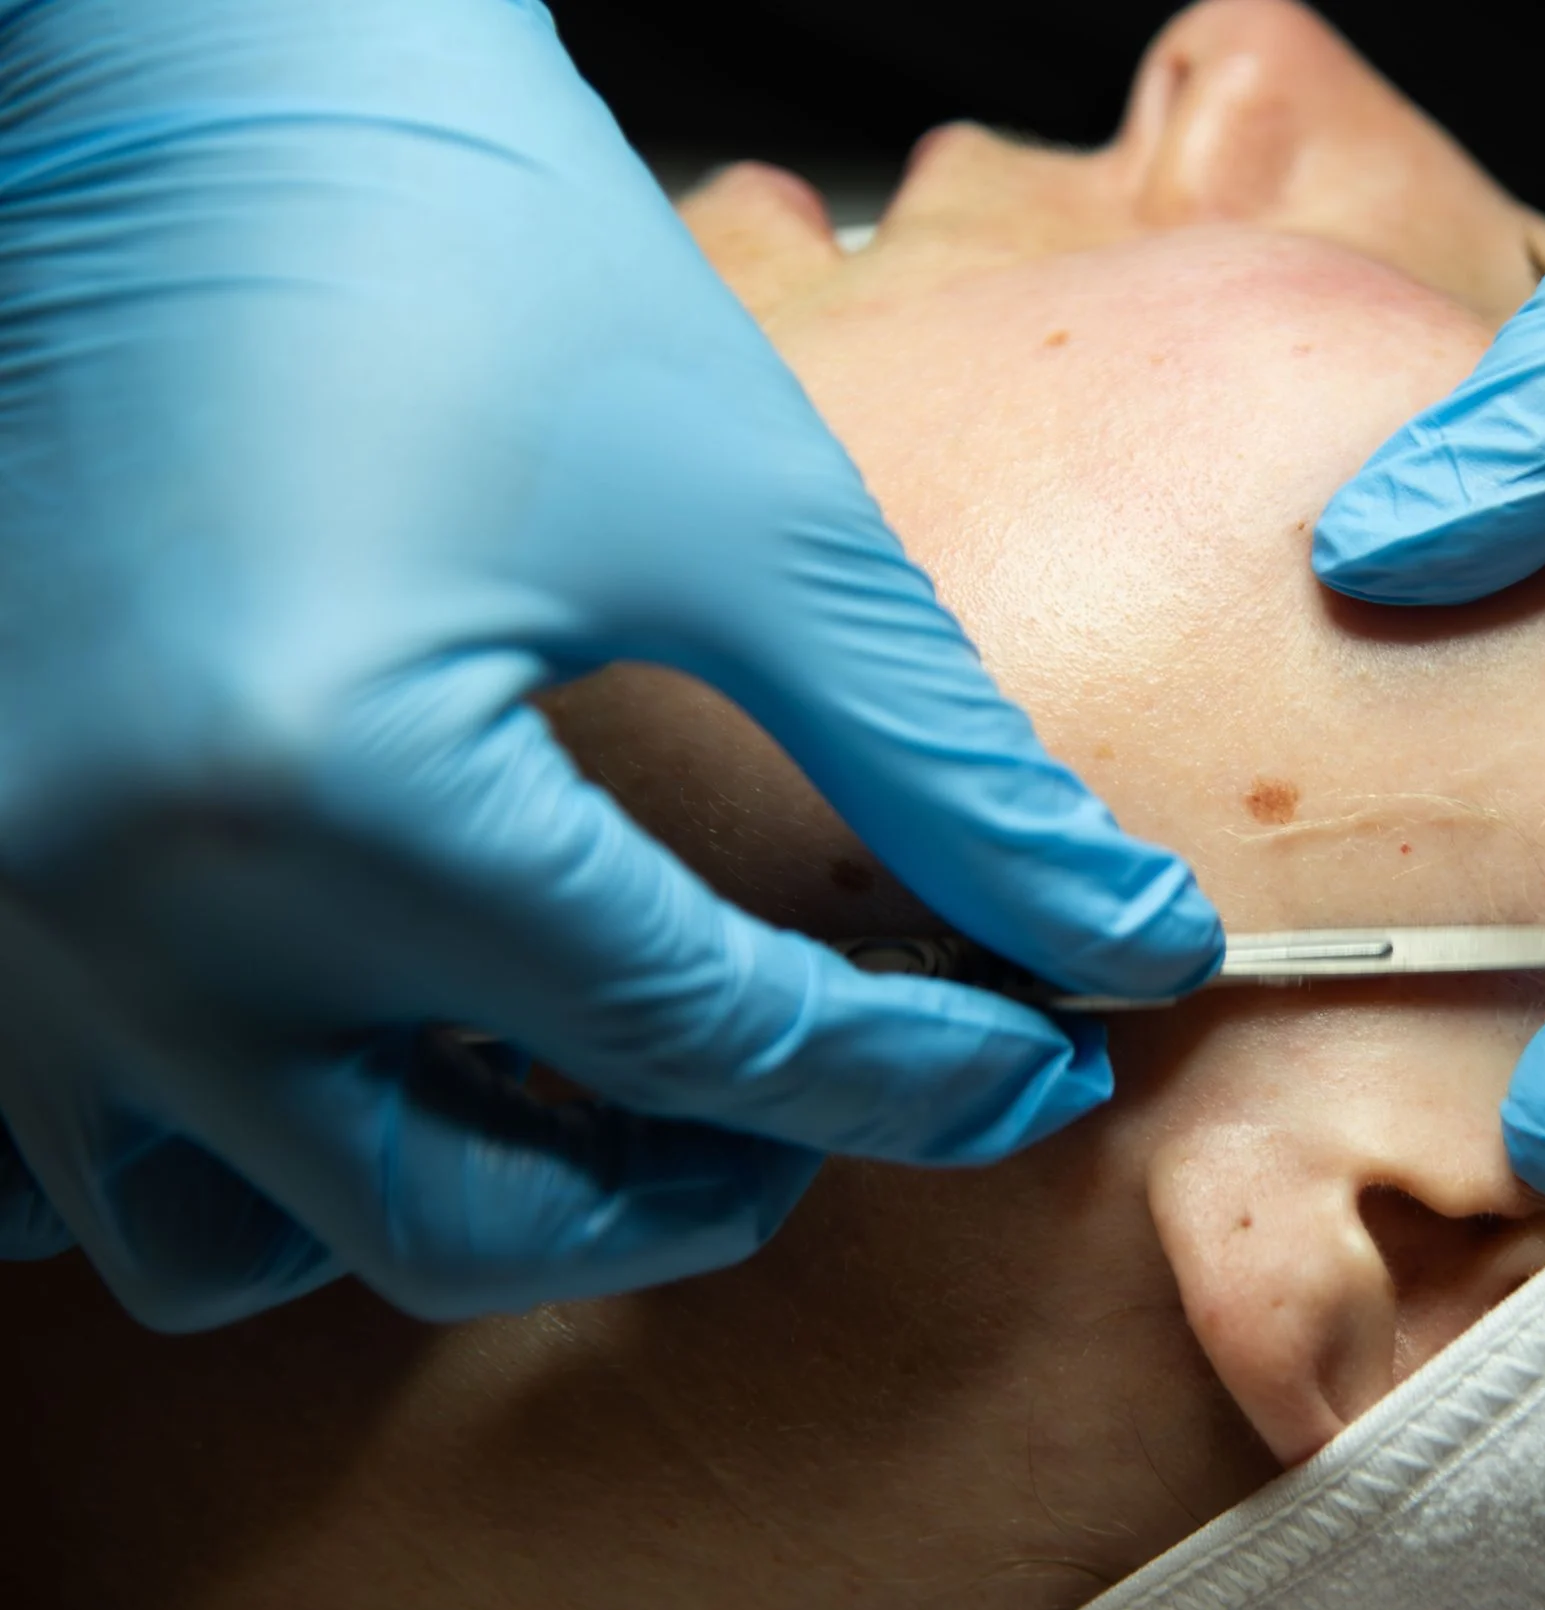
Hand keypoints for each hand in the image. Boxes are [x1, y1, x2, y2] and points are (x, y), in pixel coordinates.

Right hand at [0, 0, 1218, 1327]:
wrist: (184, 88)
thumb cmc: (464, 241)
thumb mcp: (744, 515)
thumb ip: (938, 768)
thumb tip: (1116, 936)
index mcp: (326, 787)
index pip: (691, 1040)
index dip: (905, 1075)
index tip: (1032, 1068)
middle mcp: (117, 905)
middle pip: (459, 1218)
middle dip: (691, 1194)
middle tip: (828, 1105)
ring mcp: (2, 912)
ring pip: (246, 1242)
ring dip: (465, 1202)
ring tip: (617, 1089)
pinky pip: (73, 1160)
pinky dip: (259, 1151)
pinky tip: (393, 1047)